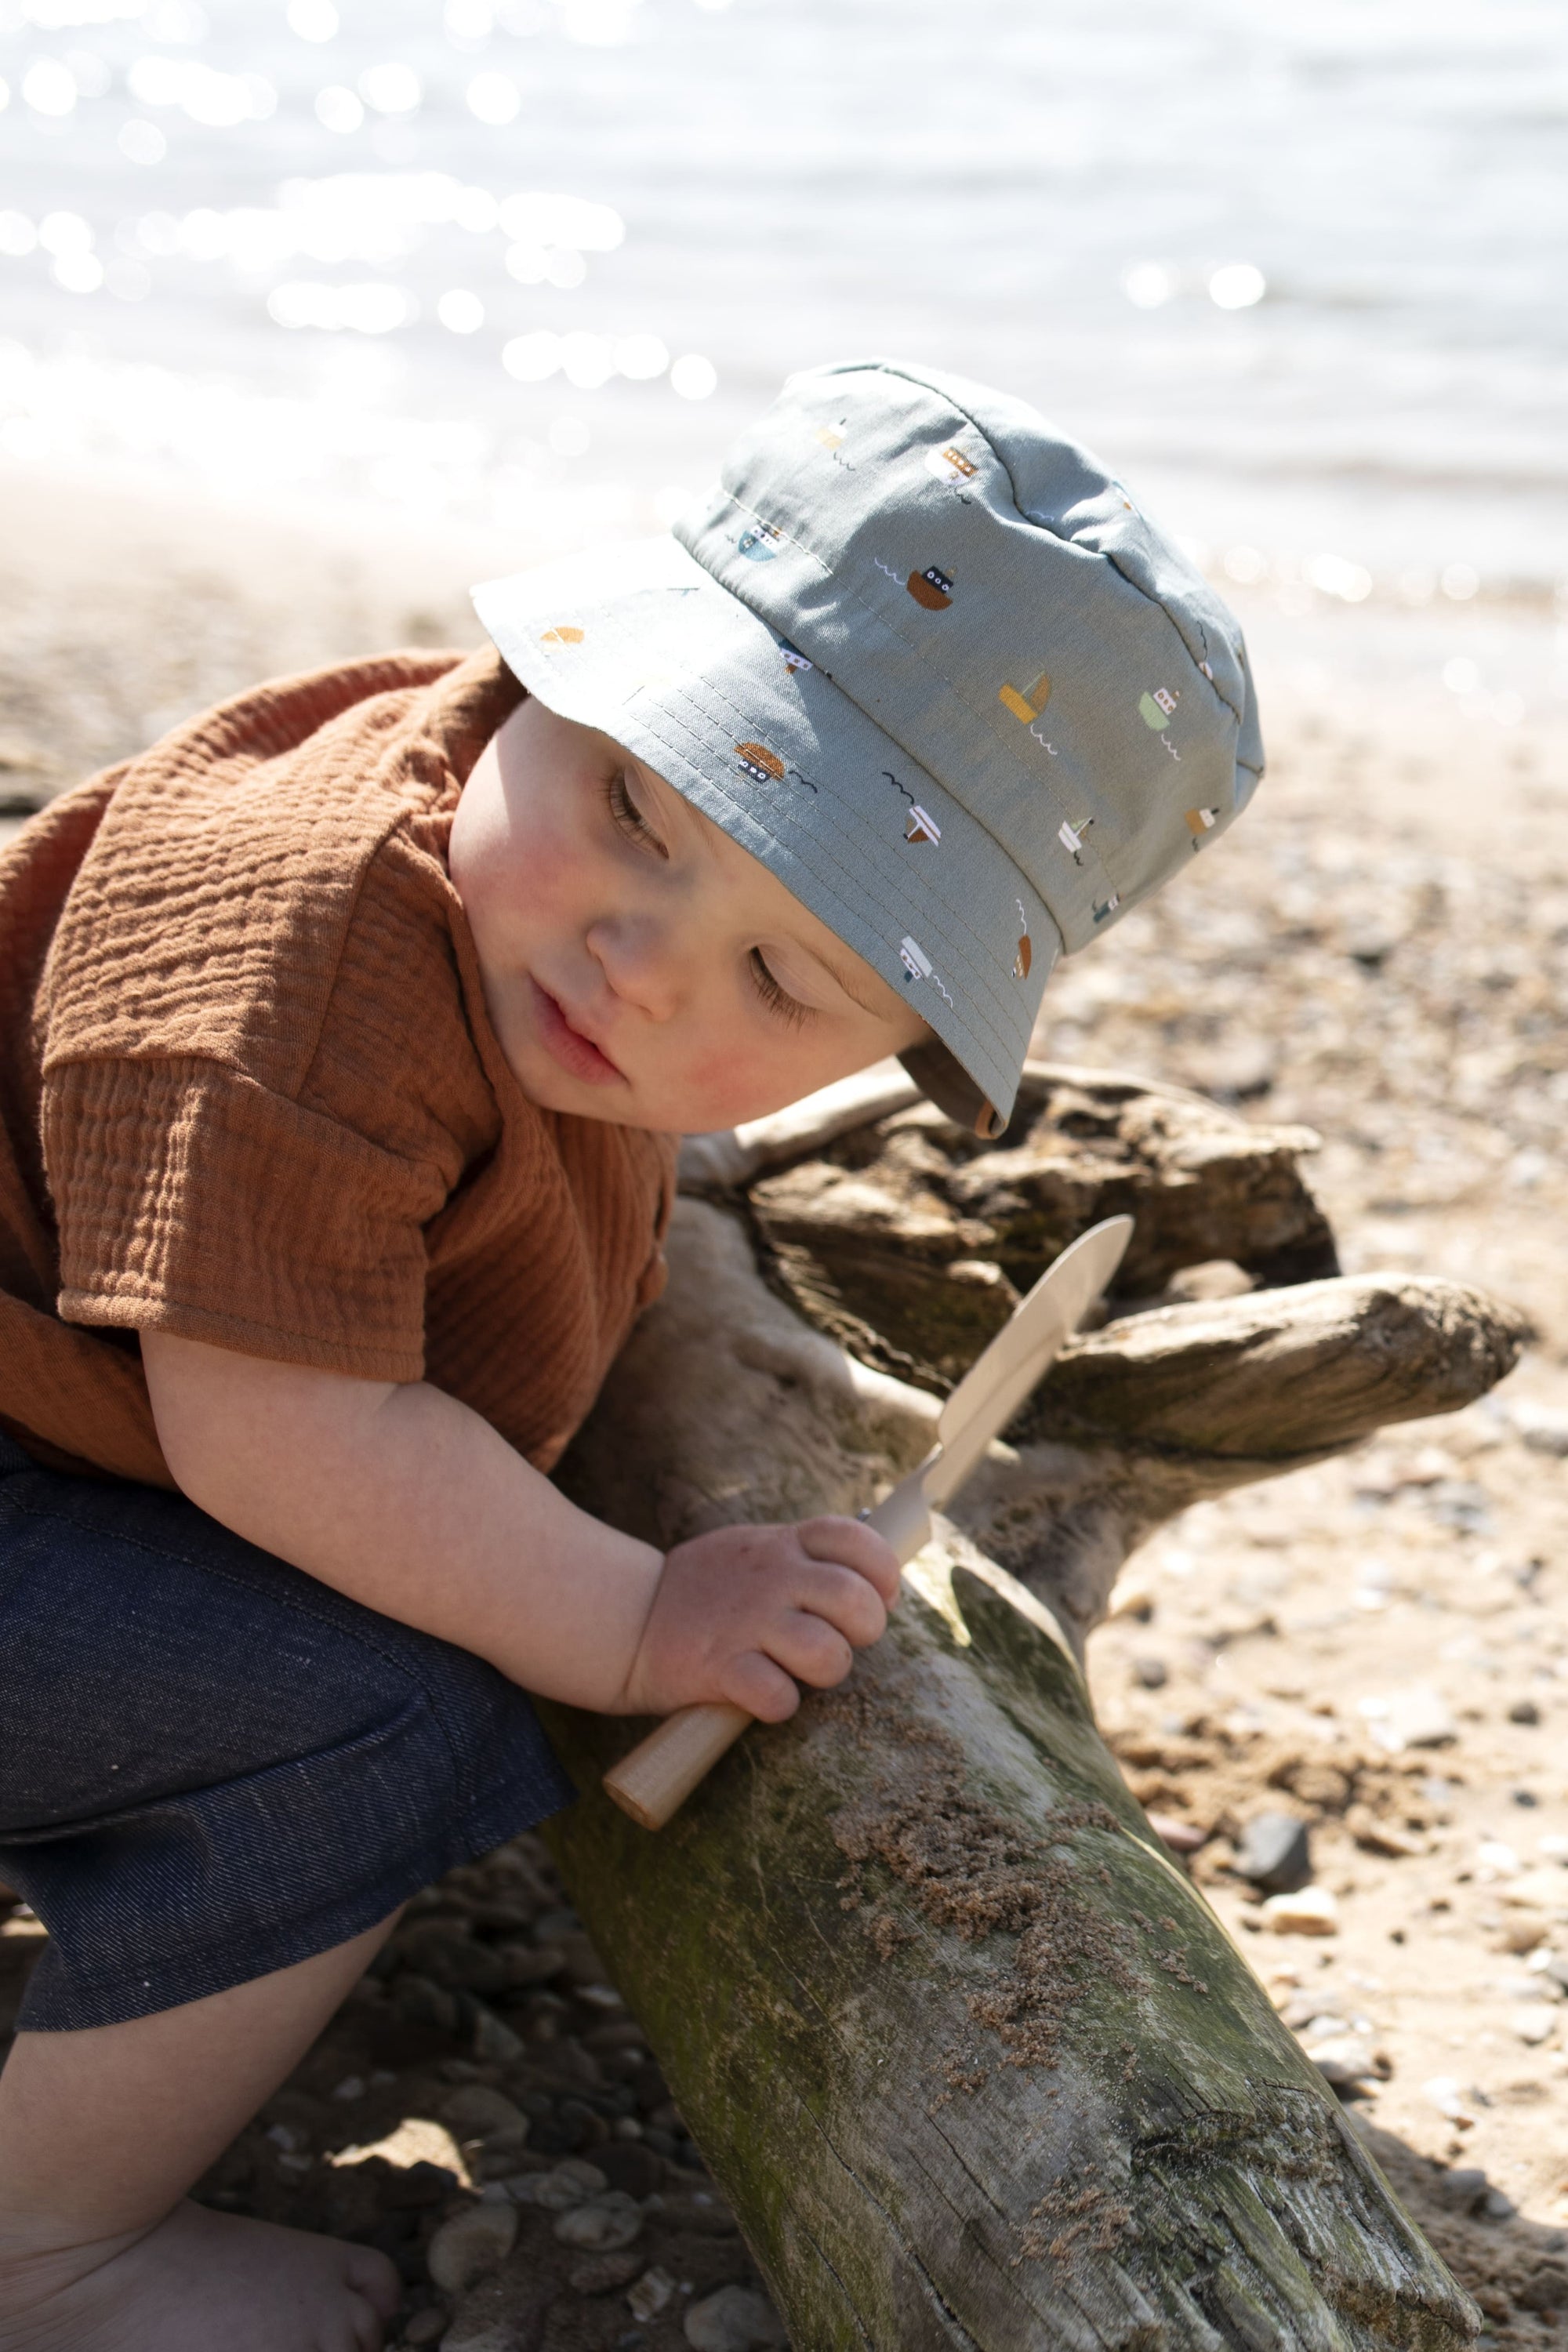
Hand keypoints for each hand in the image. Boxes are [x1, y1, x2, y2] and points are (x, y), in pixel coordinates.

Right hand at [620, 1517, 901, 1720]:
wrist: (627, 1618)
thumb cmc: (705, 1590)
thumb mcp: (756, 1550)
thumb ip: (808, 1559)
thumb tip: (877, 1589)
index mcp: (784, 1544)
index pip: (858, 1541)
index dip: (881, 1574)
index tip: (876, 1599)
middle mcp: (771, 1576)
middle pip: (855, 1601)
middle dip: (864, 1631)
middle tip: (839, 1641)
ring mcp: (746, 1622)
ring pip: (828, 1654)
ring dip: (825, 1671)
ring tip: (798, 1670)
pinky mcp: (720, 1668)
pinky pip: (778, 1697)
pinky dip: (779, 1704)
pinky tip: (761, 1694)